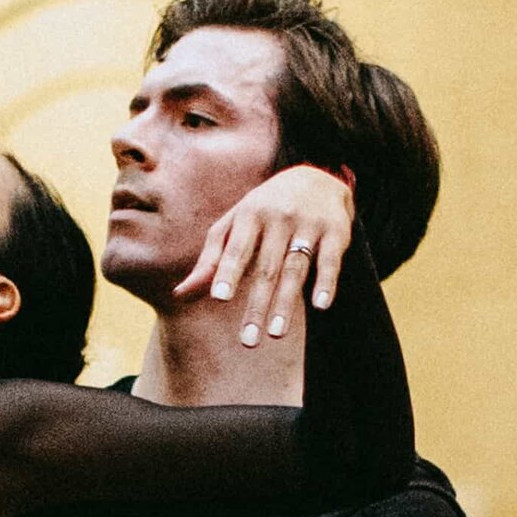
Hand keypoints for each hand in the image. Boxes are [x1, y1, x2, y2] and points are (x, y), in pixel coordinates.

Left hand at [174, 164, 354, 339]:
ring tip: (276, 334)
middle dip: (256, 305)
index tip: (219, 298)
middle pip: (266, 268)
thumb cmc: (264, 209)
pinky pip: (330, 261)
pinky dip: (326, 283)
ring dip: (286, 303)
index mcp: (250, 214)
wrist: (317, 176)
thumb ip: (210, 259)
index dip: (228, 272)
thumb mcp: (235, 225)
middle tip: (248, 341)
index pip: (237, 248)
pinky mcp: (336, 231)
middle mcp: (279, 217)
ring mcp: (309, 223)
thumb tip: (180, 294)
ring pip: (296, 269)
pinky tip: (320, 306)